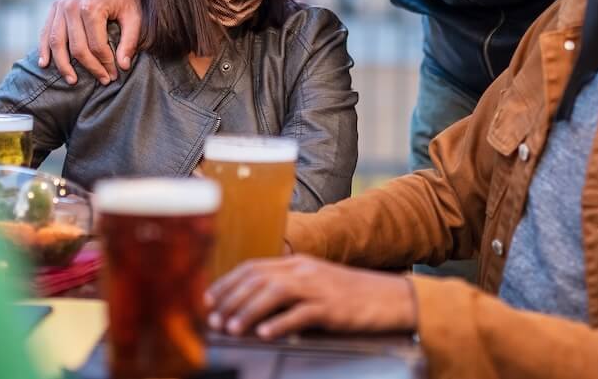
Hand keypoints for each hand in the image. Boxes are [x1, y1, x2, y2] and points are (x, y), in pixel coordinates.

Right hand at [37, 0, 140, 84]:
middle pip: (76, 48)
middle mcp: (71, 7)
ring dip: (63, 65)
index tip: (114, 75)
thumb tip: (123, 66)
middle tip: (102, 80)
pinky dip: (44, 49)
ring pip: (56, 43)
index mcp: (91, 8)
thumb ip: (130, 40)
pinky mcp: (55, 7)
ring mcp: (60, 6)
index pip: (96, 46)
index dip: (105, 64)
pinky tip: (45, 64)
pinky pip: (45, 32)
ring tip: (72, 81)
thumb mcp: (135, 16)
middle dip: (90, 68)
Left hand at [205, 255, 416, 339]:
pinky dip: (279, 324)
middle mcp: (304, 270)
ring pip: (274, 293)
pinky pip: (300, 314)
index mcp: (298, 263)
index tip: (208, 300)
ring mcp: (318, 287)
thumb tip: (253, 304)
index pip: (253, 267)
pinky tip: (264, 334)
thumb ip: (288, 289)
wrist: (390, 297)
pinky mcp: (331, 307)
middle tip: (213, 320)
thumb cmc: (350, 295)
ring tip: (231, 330)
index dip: (227, 283)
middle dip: (230, 299)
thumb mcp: (316, 284)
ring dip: (247, 311)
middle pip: (258, 279)